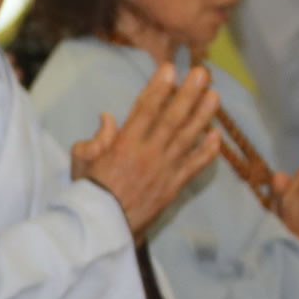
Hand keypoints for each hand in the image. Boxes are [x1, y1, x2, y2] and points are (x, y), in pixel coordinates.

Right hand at [69, 62, 221, 238]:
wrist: (104, 228)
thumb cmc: (90, 193)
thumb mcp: (82, 161)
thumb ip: (96, 138)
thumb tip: (109, 118)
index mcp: (125, 145)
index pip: (145, 110)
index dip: (158, 88)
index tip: (170, 69)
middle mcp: (149, 153)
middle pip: (173, 118)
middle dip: (189, 94)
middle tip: (202, 74)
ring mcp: (165, 170)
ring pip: (188, 137)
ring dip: (203, 115)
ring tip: (215, 95)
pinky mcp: (174, 186)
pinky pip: (195, 166)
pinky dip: (207, 151)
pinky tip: (216, 135)